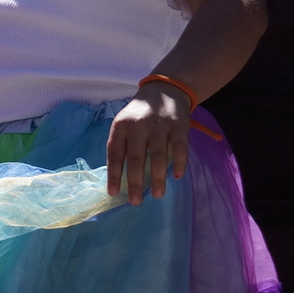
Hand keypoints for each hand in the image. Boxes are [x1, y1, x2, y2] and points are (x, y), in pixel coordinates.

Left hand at [106, 81, 193, 202]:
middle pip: (136, 158)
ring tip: (158, 195)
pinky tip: (176, 177)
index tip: (114, 193)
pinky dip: (179, 164)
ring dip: (158, 178)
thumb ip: (121, 145)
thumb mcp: (124, 124)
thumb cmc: (139, 115)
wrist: (164, 91)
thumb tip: (118, 178)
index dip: (114, 174)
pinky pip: (180, 149)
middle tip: (135, 201)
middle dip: (136, 182)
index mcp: (121, 126)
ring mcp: (160, 126)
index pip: (115, 154)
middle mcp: (139, 126)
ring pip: (159, 156)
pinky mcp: (179, 127)